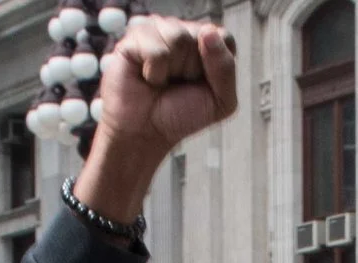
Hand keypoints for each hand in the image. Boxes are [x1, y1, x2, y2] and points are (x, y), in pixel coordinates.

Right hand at [75, 16, 238, 221]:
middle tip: (176, 88)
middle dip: (194, 70)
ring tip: (159, 84)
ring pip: (179, 34)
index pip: (224, 38)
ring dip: (173, 69)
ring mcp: (155, 31)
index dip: (217, 67)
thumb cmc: (179, 120)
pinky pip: (155, 41)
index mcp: (204, 45)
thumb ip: (226, 68)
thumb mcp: (220, 102)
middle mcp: (181, 33)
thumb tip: (207, 32)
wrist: (143, 137)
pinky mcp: (131, 39)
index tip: (201, 88)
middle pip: (202, 35)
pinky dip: (156, 68)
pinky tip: (148, 80)